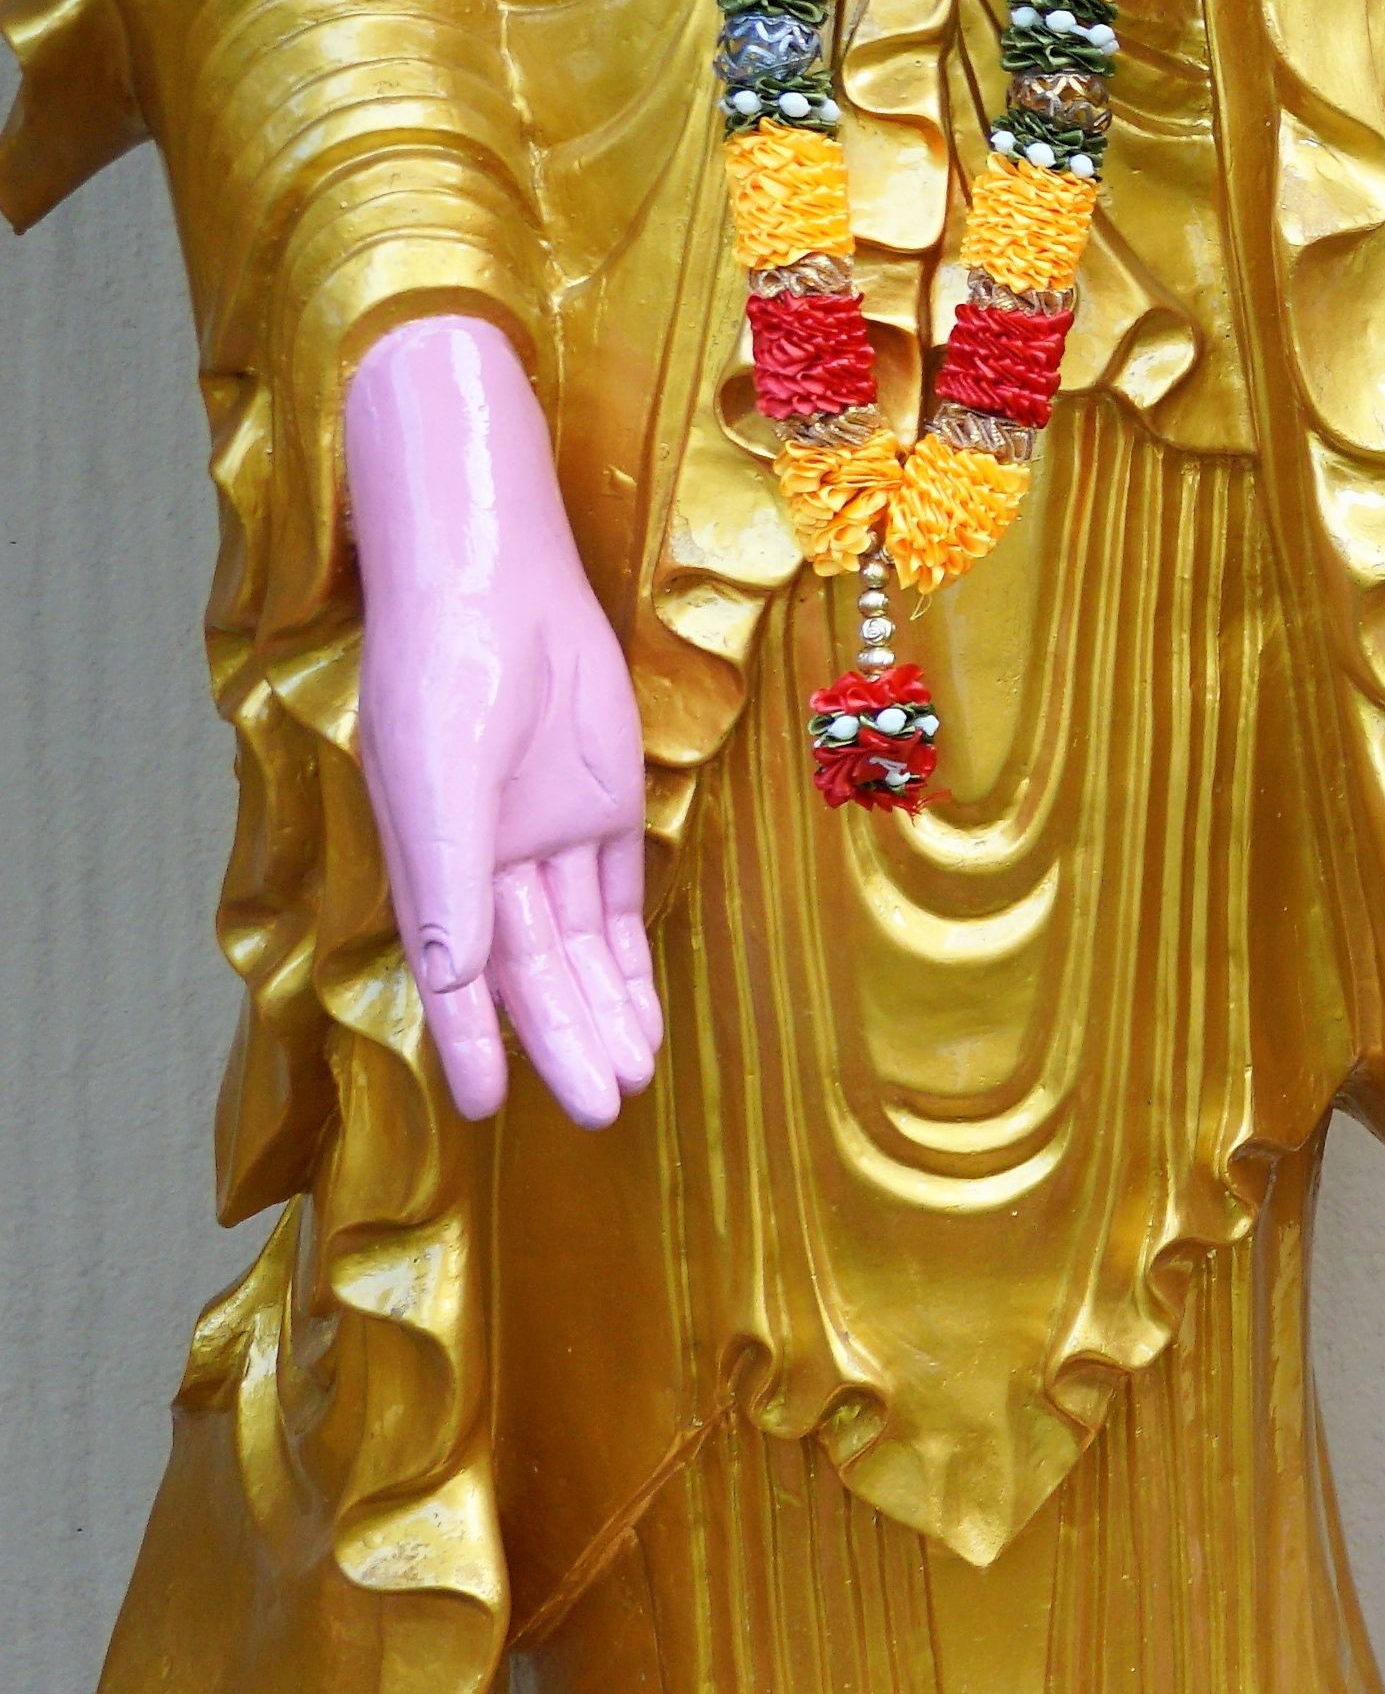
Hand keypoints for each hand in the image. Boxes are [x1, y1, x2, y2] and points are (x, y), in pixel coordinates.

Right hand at [342, 316, 659, 1125]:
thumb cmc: (442, 674)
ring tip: (629, 1079)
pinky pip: (618, 902)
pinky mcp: (603, 806)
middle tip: (601, 1109)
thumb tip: (447, 979)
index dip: (472, 1042)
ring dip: (603, 1012)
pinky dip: (631, 959)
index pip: (455, 976)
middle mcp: (486, 865)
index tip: (492, 1107)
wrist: (498, 584)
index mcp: (429, 868)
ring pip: (579, 949)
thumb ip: (447, 887)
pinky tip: (645, 1014)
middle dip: (564, 1040)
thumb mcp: (438, 786)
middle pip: (530, 973)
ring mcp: (545, 837)